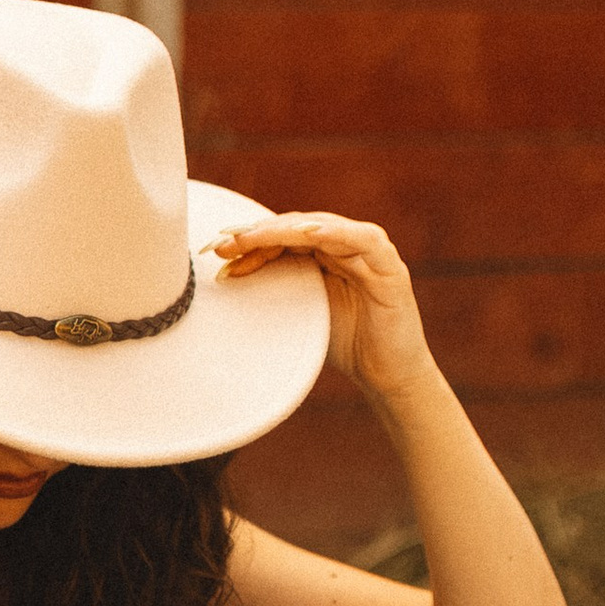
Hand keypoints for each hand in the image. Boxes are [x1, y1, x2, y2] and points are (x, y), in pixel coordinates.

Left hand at [212, 211, 434, 403]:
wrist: (387, 378)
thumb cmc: (345, 346)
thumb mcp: (300, 313)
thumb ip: (277, 288)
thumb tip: (226, 276)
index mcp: (324, 254)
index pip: (282, 237)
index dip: (249, 240)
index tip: (215, 252)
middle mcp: (346, 246)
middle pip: (297, 228)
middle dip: (258, 233)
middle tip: (223, 243)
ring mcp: (370, 252)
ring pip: (322, 228)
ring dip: (284, 230)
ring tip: (252, 237)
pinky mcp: (389, 267)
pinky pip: (362, 240)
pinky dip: (334, 233)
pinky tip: (305, 234)